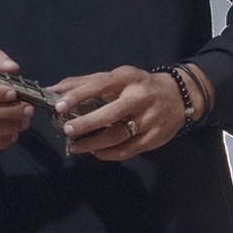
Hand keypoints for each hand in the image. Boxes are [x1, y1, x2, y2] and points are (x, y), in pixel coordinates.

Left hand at [50, 64, 204, 159]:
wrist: (179, 97)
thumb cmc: (139, 86)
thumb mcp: (117, 78)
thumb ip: (85, 83)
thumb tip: (53, 90)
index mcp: (128, 78)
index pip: (100, 85)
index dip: (78, 95)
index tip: (59, 105)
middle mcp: (140, 97)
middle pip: (111, 113)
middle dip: (87, 123)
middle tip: (68, 131)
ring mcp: (149, 119)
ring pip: (118, 136)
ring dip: (93, 143)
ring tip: (75, 146)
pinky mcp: (153, 138)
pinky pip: (126, 150)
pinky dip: (107, 153)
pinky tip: (95, 151)